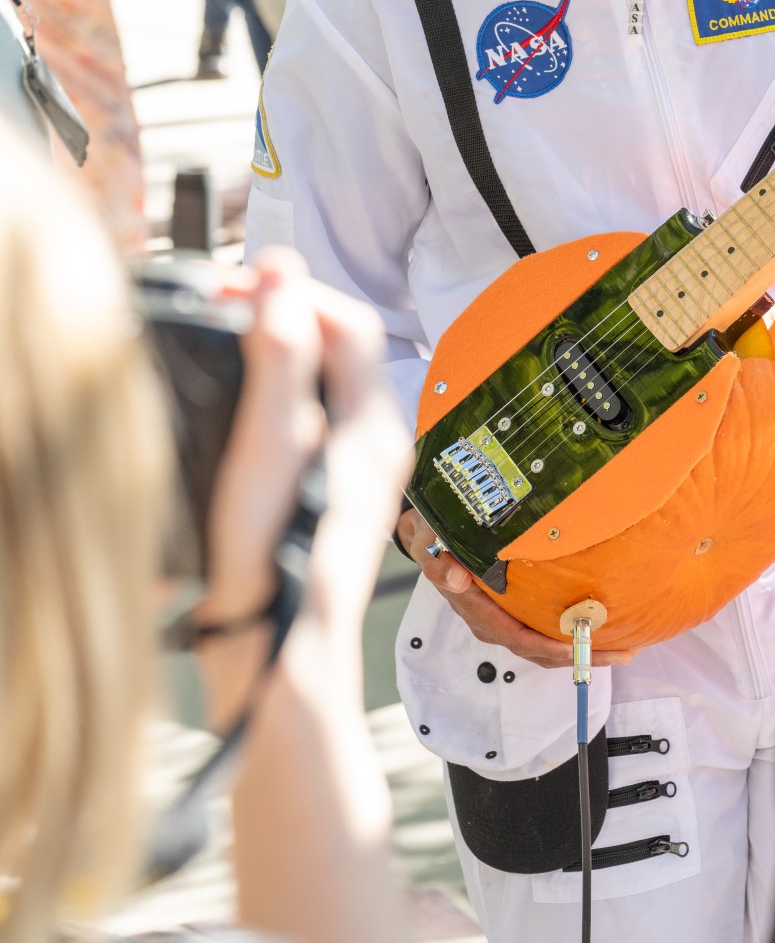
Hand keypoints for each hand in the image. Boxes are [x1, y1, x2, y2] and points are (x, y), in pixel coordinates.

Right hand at [203, 253, 409, 632]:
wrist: (282, 659)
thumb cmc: (276, 561)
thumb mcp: (269, 447)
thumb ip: (280, 361)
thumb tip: (284, 282)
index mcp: (374, 427)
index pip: (349, 323)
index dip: (296, 291)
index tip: (238, 283)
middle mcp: (379, 445)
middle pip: (341, 349)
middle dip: (287, 316)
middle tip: (226, 306)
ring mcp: (360, 474)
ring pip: (326, 384)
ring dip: (282, 354)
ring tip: (230, 344)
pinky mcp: (333, 498)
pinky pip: (314, 420)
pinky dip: (281, 396)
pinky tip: (244, 409)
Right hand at [396, 506, 633, 668]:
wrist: (432, 542)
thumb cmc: (435, 542)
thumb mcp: (430, 545)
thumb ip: (438, 561)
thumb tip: (454, 577)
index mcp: (478, 612)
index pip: (517, 639)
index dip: (548, 648)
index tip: (579, 649)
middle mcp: (494, 624)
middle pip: (540, 651)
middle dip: (580, 656)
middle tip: (622, 654)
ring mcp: (505, 622)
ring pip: (547, 647)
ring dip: (584, 651)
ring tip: (625, 649)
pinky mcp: (516, 614)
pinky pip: (546, 632)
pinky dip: (574, 635)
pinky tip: (605, 629)